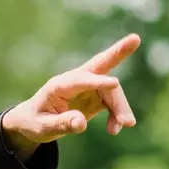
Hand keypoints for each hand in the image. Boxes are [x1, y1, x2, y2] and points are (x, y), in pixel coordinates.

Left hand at [0, 34, 140, 159]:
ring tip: (126, 125)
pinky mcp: (96, 95)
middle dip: (117, 53)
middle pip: (99, 65)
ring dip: (121, 107)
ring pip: (112, 91)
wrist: (33, 121)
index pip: (80, 80)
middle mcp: (75, 81)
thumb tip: (82, 123)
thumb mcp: (42, 128)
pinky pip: (113, 103)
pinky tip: (115, 129)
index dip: (97, 82)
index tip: (114, 84)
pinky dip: (118, 115)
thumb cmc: (34, 122)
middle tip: (135, 39)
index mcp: (58, 85)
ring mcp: (88, 86)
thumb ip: (61, 124)